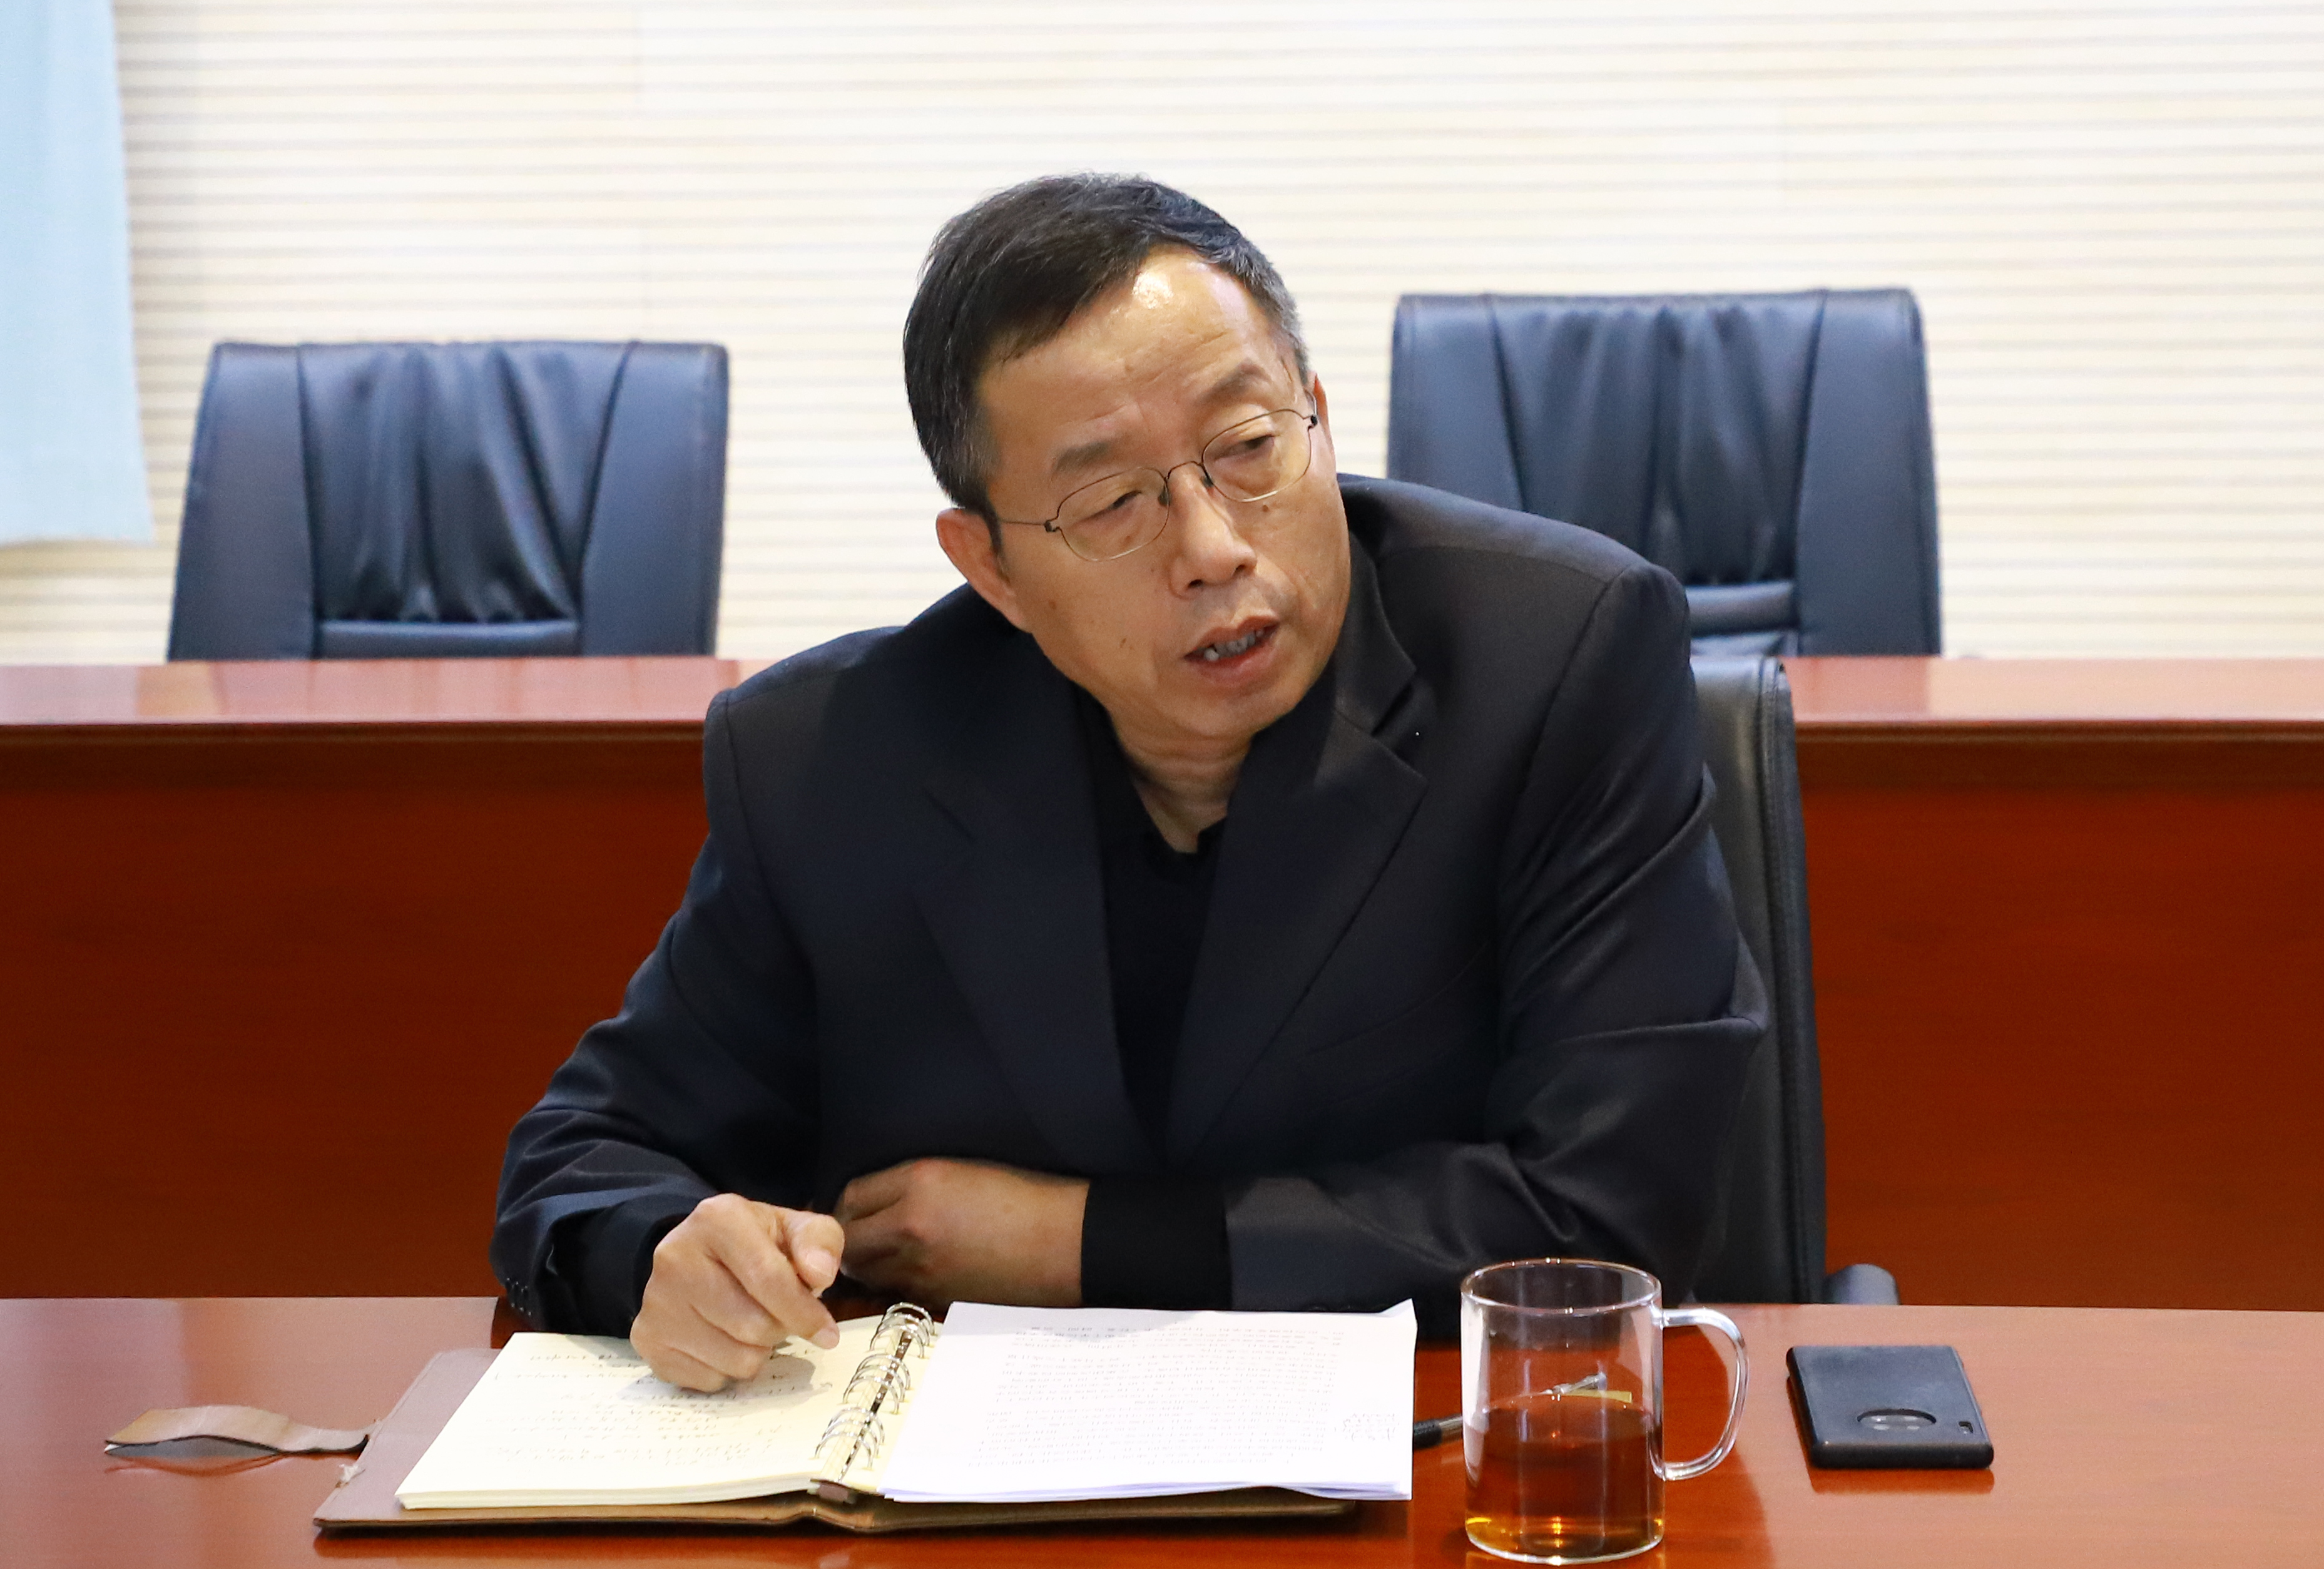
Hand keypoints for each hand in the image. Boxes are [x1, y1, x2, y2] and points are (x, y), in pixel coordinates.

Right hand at [630, 1193, 844, 1391]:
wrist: (700, 1256)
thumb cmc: (757, 1245)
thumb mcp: (795, 1230)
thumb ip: (819, 1244)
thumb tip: (819, 1275)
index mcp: (717, 1219)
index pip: (769, 1279)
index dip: (805, 1313)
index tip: (827, 1333)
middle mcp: (675, 1257)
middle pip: (753, 1326)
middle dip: (780, 1328)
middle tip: (777, 1314)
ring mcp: (655, 1302)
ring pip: (734, 1360)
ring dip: (757, 1352)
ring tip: (750, 1324)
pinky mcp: (646, 1339)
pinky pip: (709, 1380)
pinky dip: (727, 1369)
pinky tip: (723, 1339)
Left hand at [836, 1158, 1086, 1309]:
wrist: (1066, 1241)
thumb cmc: (1024, 1198)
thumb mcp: (961, 1171)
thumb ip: (912, 1184)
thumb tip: (876, 1202)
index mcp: (920, 1181)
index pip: (851, 1196)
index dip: (847, 1205)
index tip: (855, 1209)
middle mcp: (911, 1224)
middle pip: (848, 1240)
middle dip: (846, 1240)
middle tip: (857, 1237)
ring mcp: (921, 1267)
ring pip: (866, 1272)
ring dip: (867, 1265)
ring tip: (882, 1256)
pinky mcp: (936, 1298)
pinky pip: (894, 1292)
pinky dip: (894, 1284)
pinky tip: (913, 1273)